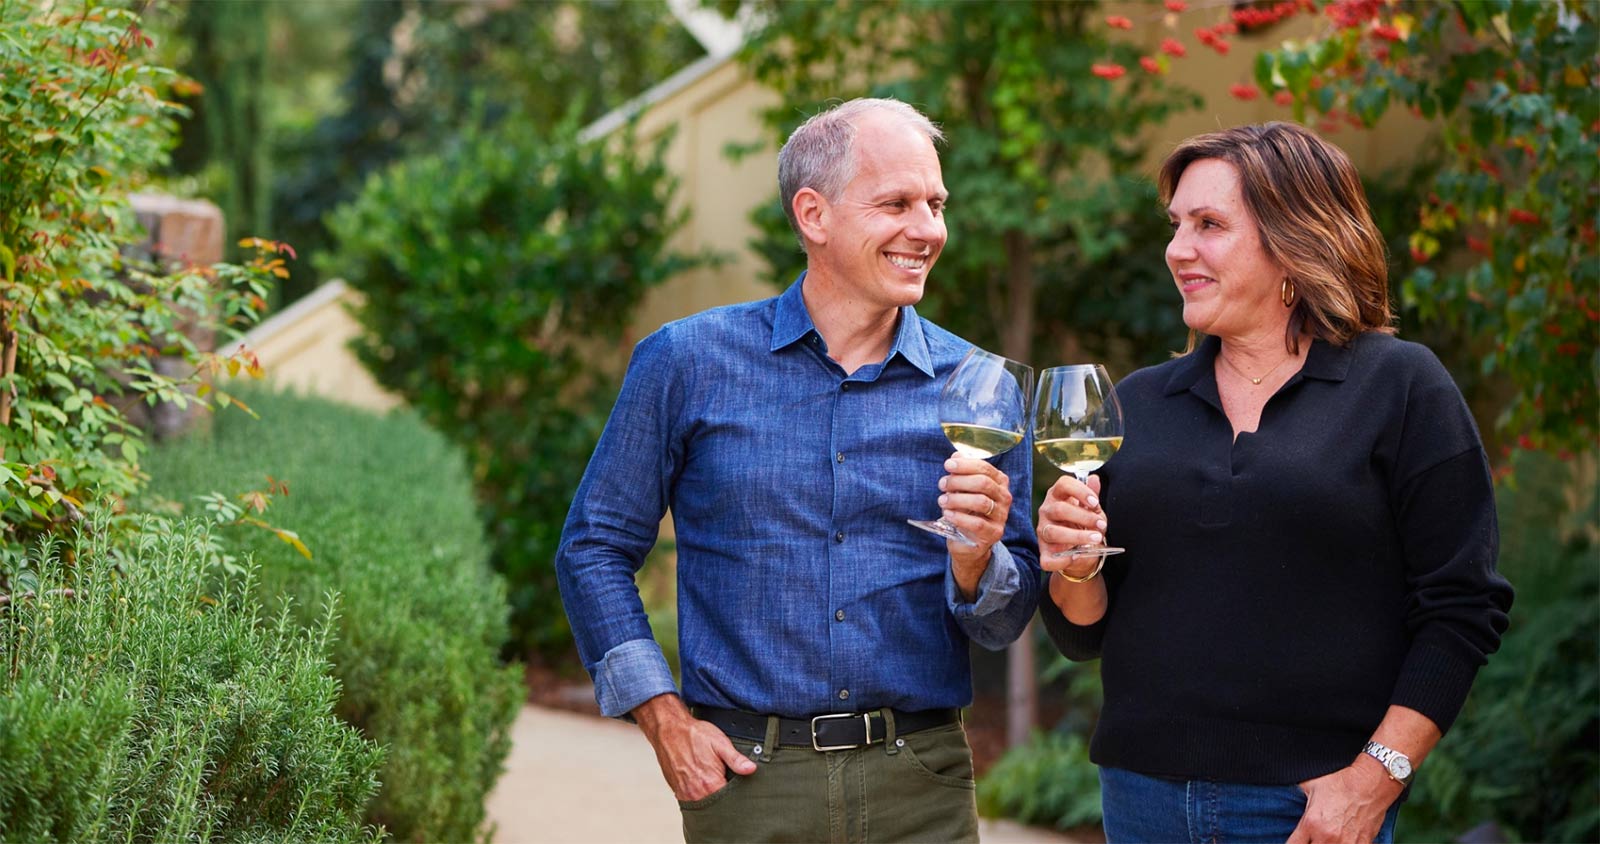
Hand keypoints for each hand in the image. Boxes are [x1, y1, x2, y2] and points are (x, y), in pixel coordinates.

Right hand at [633, 694, 757, 801]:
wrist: (669, 730)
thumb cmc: (693, 735)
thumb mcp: (720, 743)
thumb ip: (736, 759)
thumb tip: (751, 769)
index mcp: (710, 784)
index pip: (730, 802)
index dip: (738, 798)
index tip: (742, 791)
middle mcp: (696, 793)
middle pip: (717, 807)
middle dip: (726, 801)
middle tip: (729, 786)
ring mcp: (685, 794)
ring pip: (705, 806)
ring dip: (712, 799)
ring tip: (717, 785)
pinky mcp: (678, 792)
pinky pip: (693, 802)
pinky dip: (701, 797)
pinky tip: (705, 786)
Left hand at [937, 452, 1011, 596]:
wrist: (968, 541)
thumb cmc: (965, 510)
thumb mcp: (962, 489)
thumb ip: (961, 472)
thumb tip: (956, 456)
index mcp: (999, 482)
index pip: (985, 468)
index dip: (965, 465)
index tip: (948, 465)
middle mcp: (1004, 497)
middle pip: (983, 483)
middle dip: (959, 481)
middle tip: (942, 484)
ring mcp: (1001, 516)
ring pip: (981, 502)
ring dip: (957, 499)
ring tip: (942, 500)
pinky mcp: (994, 533)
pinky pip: (977, 523)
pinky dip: (959, 517)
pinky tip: (947, 514)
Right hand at [1036, 474, 1107, 577]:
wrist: (1081, 552)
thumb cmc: (1084, 525)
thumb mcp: (1091, 509)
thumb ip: (1092, 495)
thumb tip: (1094, 479)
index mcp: (1058, 496)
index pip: (1063, 484)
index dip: (1079, 491)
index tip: (1095, 503)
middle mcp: (1047, 511)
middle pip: (1059, 509)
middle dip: (1083, 517)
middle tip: (1102, 525)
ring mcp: (1043, 532)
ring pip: (1053, 533)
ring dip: (1077, 537)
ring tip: (1096, 539)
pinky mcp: (1044, 553)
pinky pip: (1047, 559)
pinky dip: (1062, 560)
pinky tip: (1076, 557)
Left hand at [1287, 760, 1401, 843]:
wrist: (1371, 782)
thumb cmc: (1342, 781)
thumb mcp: (1311, 785)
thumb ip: (1297, 796)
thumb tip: (1285, 795)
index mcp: (1311, 823)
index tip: (1296, 842)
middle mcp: (1327, 837)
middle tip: (1311, 839)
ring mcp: (1346, 843)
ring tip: (1327, 840)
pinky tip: (1342, 840)